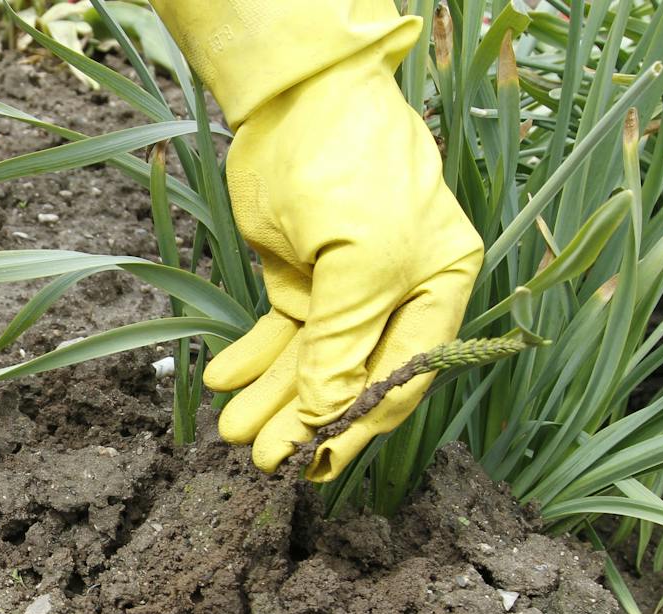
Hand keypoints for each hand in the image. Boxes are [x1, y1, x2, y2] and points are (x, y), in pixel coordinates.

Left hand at [153, 1, 483, 480]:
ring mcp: (345, 288)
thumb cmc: (350, 168)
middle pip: (351, 376)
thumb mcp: (358, 263)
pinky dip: (252, 359)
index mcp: (439, 288)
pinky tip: (223, 381)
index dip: (359, 424)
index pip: (403, 377)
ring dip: (270, 398)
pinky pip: (279, 333)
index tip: (317, 462)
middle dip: (305, 418)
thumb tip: (327, 413)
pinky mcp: (301, 278)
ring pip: (308, 361)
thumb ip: (343, 343)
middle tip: (264, 457)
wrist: (298, 101)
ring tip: (232, 431)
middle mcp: (399, 294)